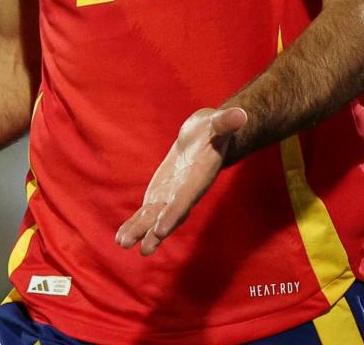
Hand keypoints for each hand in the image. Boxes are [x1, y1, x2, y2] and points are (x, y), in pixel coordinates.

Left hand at [115, 106, 247, 255]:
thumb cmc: (213, 129)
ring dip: (139, 231)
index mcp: (198, 180)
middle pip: (169, 215)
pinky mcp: (160, 195)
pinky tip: (121, 237)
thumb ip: (226, 122)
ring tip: (123, 244)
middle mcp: (185, 193)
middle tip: (145, 249)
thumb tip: (241, 114)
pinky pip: (146, 213)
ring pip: (153, 218)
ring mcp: (171, 196)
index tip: (160, 229)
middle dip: (156, 231)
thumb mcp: (218, 123)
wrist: (205, 138)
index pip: (184, 199)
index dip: (173, 213)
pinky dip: (135, 224)